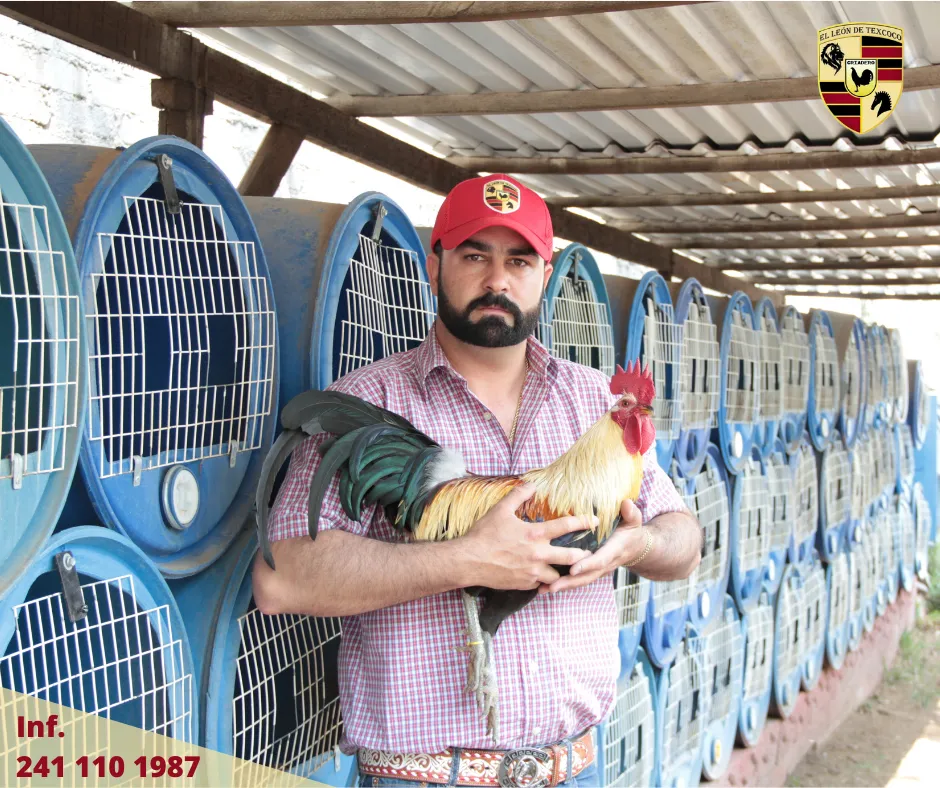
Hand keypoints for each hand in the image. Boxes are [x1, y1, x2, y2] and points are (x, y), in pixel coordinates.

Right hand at [457, 484, 595, 590]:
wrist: (469, 561)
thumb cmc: (484, 534)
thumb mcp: (500, 510)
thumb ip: (517, 495)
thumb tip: (530, 484)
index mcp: (535, 534)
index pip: (565, 526)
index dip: (582, 522)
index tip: (594, 521)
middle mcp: (538, 554)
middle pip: (571, 557)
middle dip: (581, 555)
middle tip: (586, 552)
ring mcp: (532, 572)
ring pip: (557, 575)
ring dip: (560, 570)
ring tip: (563, 567)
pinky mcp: (524, 584)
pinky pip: (540, 584)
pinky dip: (542, 579)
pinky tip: (540, 574)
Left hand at [539, 498, 645, 594]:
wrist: (634, 547)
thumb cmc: (630, 530)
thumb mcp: (633, 520)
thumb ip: (631, 512)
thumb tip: (626, 504)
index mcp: (614, 550)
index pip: (600, 560)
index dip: (587, 565)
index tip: (573, 569)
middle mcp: (605, 563)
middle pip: (587, 576)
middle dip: (569, 582)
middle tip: (552, 586)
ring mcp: (598, 570)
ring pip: (580, 580)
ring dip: (563, 586)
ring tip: (543, 589)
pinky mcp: (590, 571)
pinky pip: (576, 580)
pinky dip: (562, 584)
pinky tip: (544, 587)